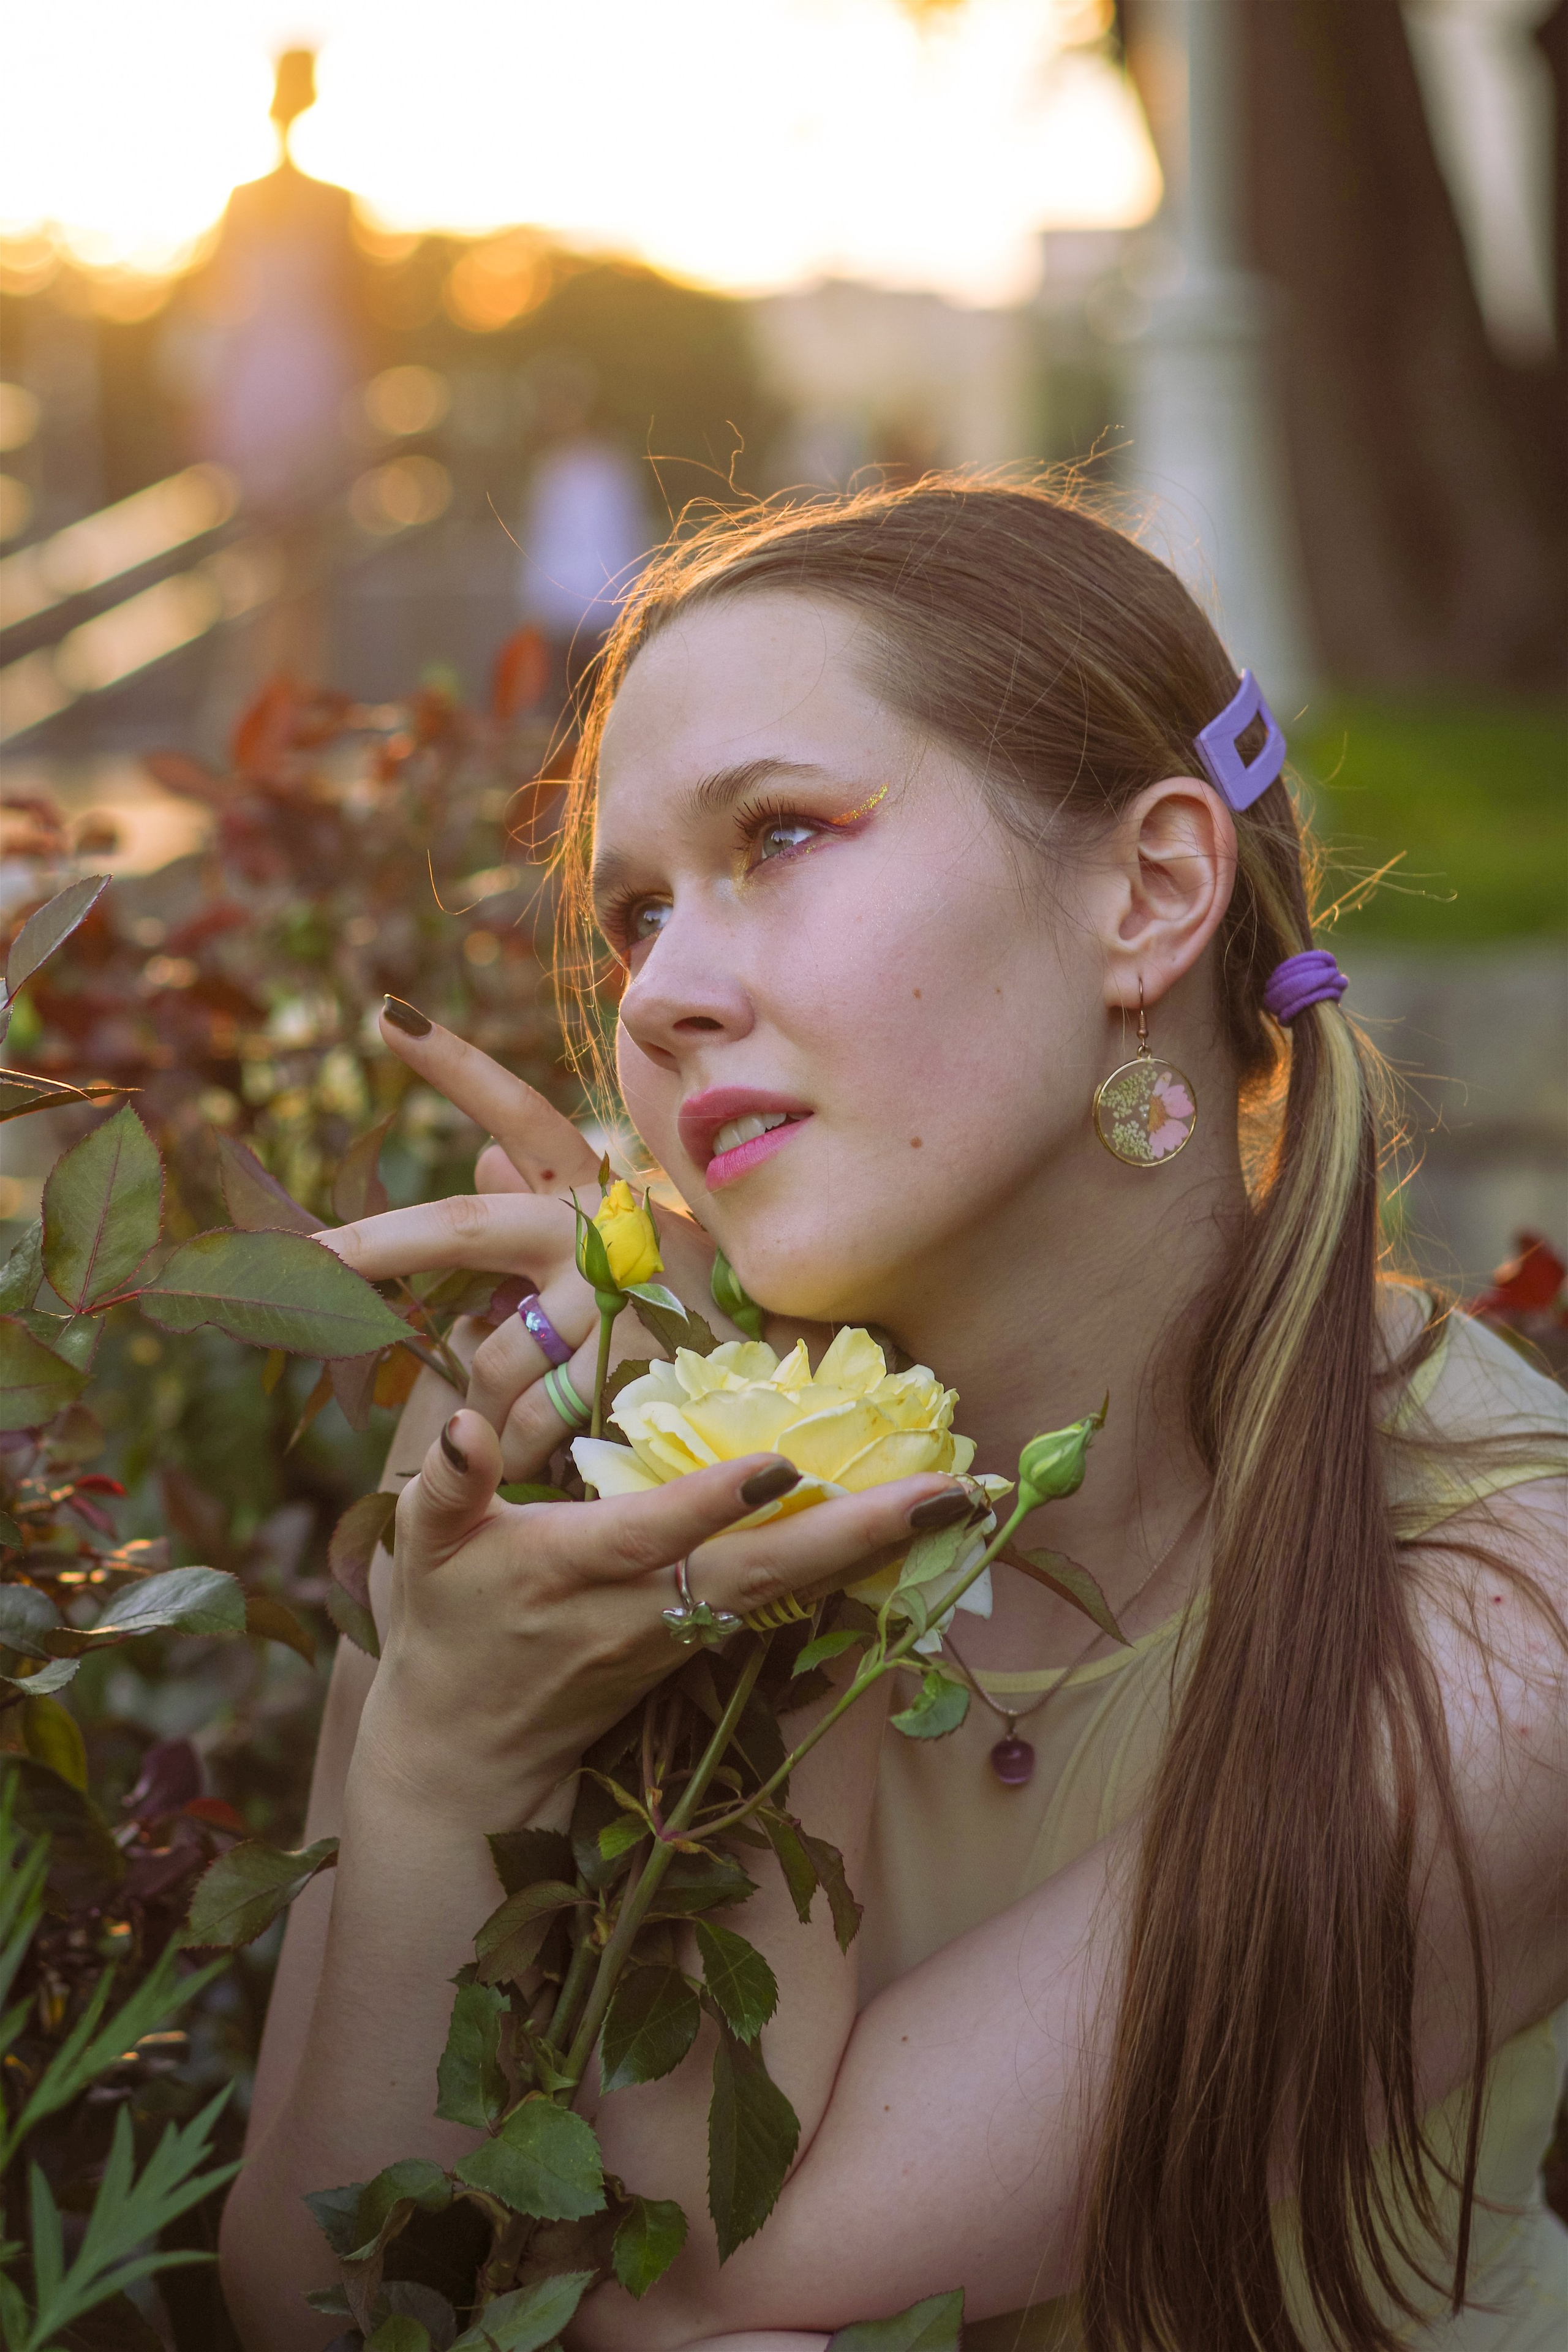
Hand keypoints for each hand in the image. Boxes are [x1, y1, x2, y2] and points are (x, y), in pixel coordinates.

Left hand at [325, 1006, 747, 1479]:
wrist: (788, 1388)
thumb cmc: (692, 1314)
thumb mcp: (620, 1250)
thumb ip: (546, 1205)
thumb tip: (479, 1155)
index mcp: (593, 1195)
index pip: (518, 1114)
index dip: (456, 1064)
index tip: (386, 1013)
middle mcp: (604, 1226)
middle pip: (462, 1226)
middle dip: (371, 1244)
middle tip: (300, 1258)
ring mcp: (623, 1293)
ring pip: (494, 1356)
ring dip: (482, 1406)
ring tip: (504, 1433)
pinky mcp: (638, 1366)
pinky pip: (532, 1421)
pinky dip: (520, 1448)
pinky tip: (537, 1459)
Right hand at [352, 1404, 979, 1829]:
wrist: (472, 1751)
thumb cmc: (448, 1626)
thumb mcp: (423, 1550)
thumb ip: (446, 1484)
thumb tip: (461, 1427)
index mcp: (572, 1574)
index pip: (651, 1537)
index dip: (711, 1504)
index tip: (780, 1465)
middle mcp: (644, 1609)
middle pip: (762, 1573)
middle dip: (856, 1534)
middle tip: (946, 1492)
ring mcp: (686, 1634)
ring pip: (793, 1591)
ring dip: (878, 1549)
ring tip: (960, 1500)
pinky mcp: (711, 1643)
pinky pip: (794, 1602)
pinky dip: (857, 1566)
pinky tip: (920, 1532)